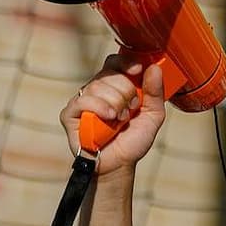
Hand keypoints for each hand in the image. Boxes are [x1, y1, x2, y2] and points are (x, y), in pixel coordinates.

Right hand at [60, 54, 166, 171]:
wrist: (119, 164)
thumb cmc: (133, 140)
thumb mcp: (153, 116)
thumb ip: (156, 92)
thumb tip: (156, 67)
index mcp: (114, 85)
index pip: (115, 62)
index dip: (126, 62)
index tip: (137, 69)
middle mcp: (97, 89)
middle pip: (110, 73)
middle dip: (126, 91)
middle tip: (130, 109)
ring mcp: (82, 100)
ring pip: (98, 86)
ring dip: (116, 104)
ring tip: (120, 120)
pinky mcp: (70, 113)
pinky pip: (83, 100)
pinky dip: (99, 108)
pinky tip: (109, 118)